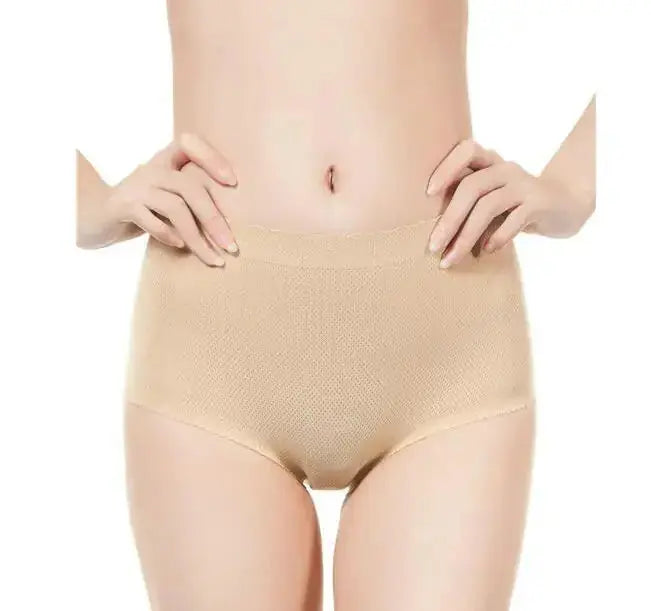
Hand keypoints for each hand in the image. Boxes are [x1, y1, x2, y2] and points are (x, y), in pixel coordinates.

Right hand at [104, 133, 237, 265]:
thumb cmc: (144, 210)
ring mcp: (136, 186)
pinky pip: (151, 220)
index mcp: (165, 161)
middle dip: (215, 220)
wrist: (95, 218)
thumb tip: (228, 228)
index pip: (189, 143)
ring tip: (214, 259)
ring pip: (175, 208)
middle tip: (231, 247)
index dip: (212, 158)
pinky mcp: (122, 206)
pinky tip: (180, 247)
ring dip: (198, 238)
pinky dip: (168, 235)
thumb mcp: (170, 199)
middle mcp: (151, 168)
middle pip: (191, 188)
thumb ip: (192, 201)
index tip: (232, 182)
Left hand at [425, 139, 593, 267]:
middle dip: (449, 220)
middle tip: (433, 247)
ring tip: (452, 258)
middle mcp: (505, 169)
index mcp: (490, 163)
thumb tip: (435, 234)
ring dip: (466, 235)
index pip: (467, 151)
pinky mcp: (540, 203)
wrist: (566, 206)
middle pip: (471, 187)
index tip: (428, 193)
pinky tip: (486, 251)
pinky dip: (497, 237)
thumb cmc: (516, 206)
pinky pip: (515, 219)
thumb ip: (468, 205)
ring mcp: (524, 184)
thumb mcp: (490, 199)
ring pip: (488, 206)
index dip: (446, 167)